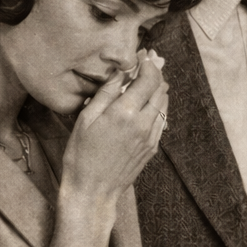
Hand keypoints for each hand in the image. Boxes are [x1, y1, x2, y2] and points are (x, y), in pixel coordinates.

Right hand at [63, 49, 168, 201]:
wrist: (94, 190)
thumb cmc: (82, 154)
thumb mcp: (87, 118)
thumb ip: (107, 93)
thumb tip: (121, 72)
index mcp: (126, 112)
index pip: (149, 80)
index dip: (149, 65)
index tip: (144, 57)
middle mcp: (144, 123)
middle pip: (160, 90)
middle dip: (156, 75)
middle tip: (148, 64)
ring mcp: (151, 137)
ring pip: (164, 105)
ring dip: (158, 91)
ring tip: (147, 82)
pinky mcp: (152, 147)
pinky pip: (161, 121)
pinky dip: (158, 108)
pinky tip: (147, 105)